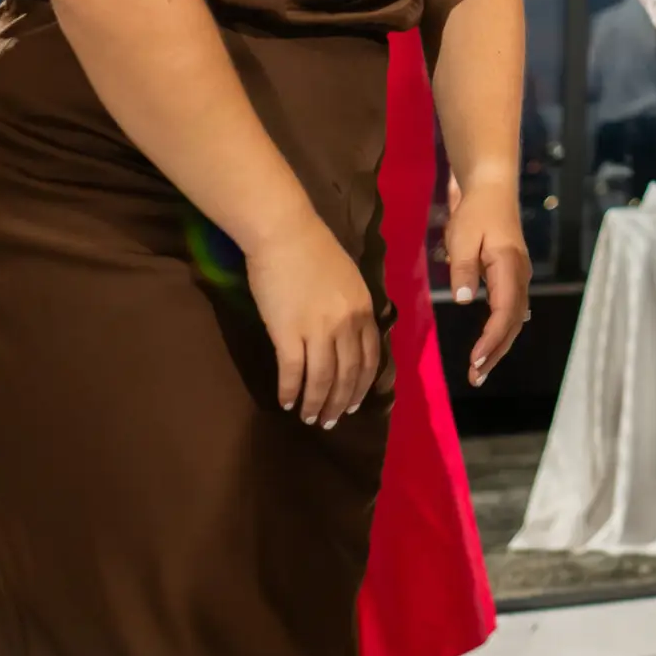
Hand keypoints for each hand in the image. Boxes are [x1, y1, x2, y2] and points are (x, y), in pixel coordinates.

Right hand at [244, 213, 379, 428]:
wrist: (285, 234)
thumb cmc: (314, 251)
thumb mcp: (348, 280)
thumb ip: (352, 307)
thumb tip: (350, 333)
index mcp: (363, 310)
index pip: (371, 358)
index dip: (362, 385)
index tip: (354, 403)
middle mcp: (346, 324)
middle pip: (349, 373)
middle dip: (341, 402)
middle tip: (332, 421)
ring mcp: (318, 329)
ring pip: (323, 379)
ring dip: (317, 403)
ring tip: (310, 419)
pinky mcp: (288, 332)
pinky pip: (293, 371)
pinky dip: (291, 390)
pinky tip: (286, 402)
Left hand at [445, 179, 532, 387]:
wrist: (492, 189)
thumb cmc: (475, 212)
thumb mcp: (462, 238)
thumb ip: (464, 269)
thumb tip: (466, 302)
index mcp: (509, 268)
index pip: (505, 312)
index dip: (491, 340)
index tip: (474, 361)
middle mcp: (520, 276)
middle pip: (513, 323)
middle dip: (495, 352)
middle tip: (475, 377)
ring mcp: (518, 276)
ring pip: (514, 319)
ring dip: (498, 345)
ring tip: (480, 369)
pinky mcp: (512, 276)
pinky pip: (512, 310)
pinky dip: (502, 331)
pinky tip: (492, 345)